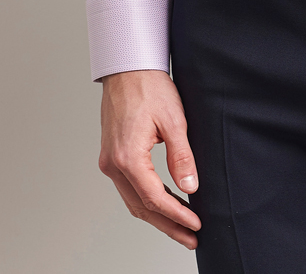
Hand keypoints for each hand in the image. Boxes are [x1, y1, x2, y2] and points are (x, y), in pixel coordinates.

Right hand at [98, 69, 201, 249]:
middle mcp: (112, 164)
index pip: (154, 199)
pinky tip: (163, 204)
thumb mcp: (174, 120)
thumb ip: (182, 157)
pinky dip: (146, 200)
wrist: (128, 67)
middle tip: (191, 237)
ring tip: (181, 227)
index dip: (177, 215)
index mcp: (127, 158)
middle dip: (168, 225)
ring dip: (157, 216)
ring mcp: (109, 161)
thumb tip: (190, 187)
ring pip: (133, 200)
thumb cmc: (149, 87)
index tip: (196, 224)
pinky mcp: (111, 155)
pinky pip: (129, 187)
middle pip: (141, 207)